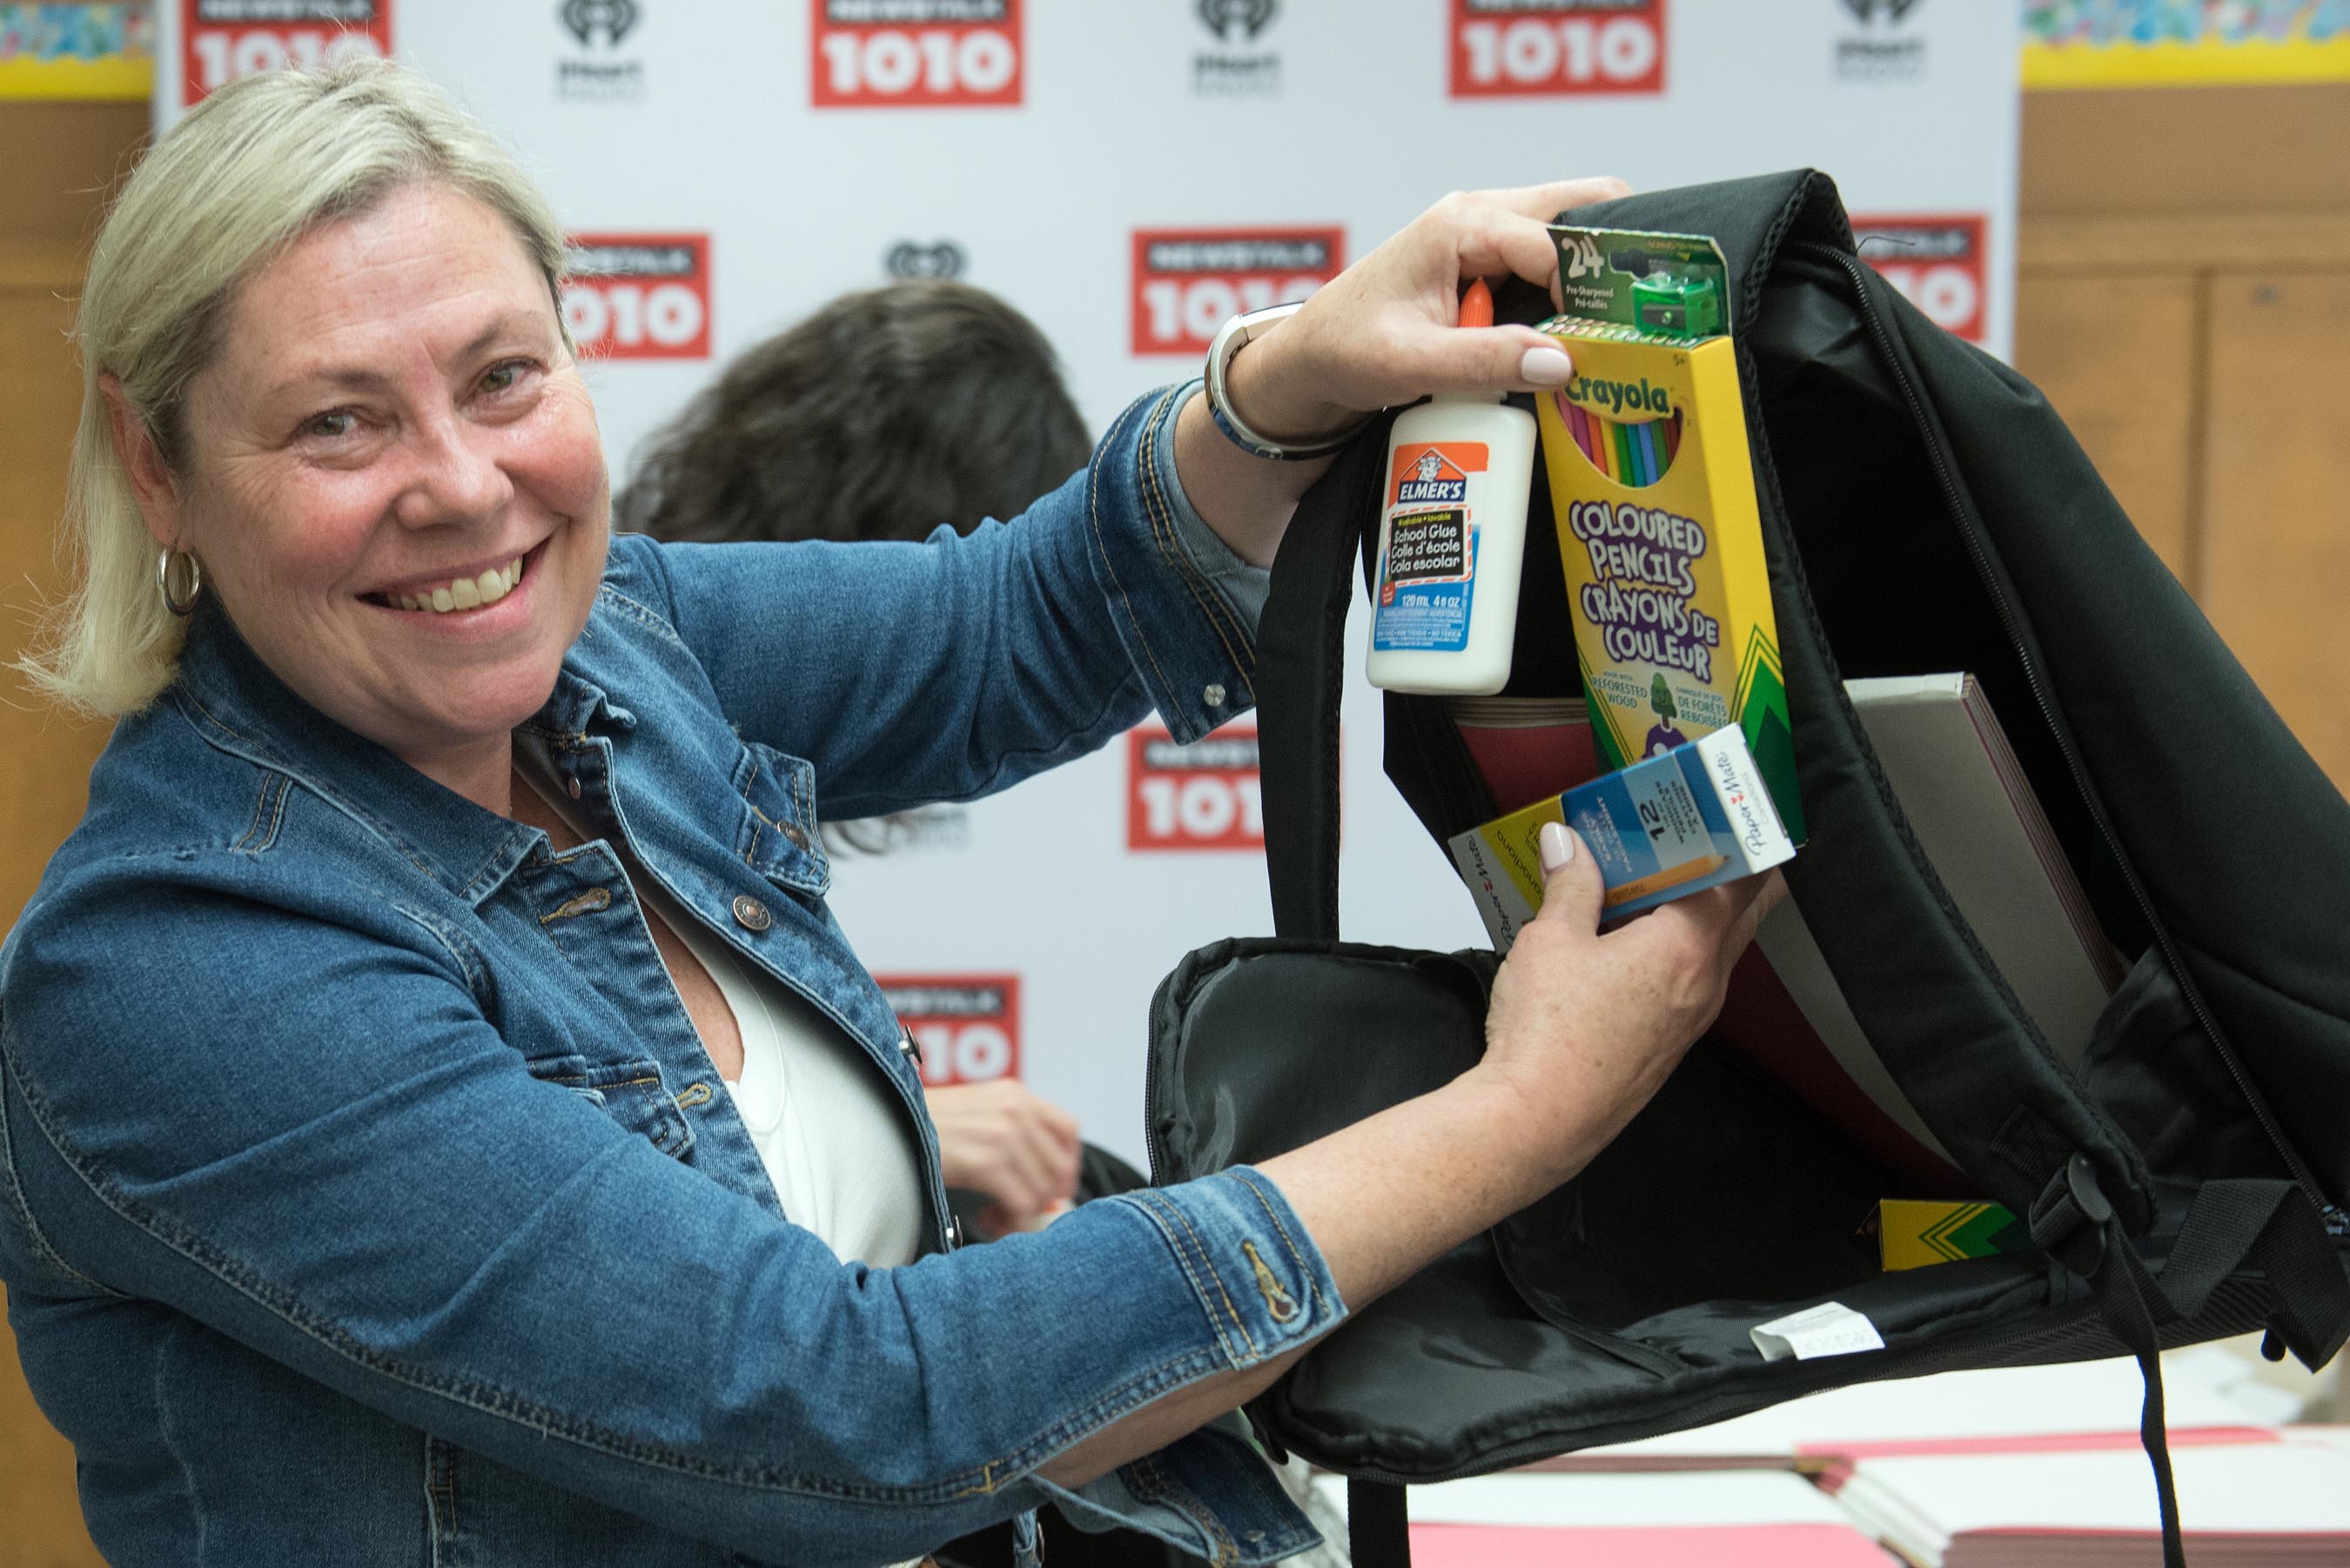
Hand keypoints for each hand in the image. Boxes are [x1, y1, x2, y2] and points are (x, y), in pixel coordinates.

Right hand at [926, 1080, 1081, 1234]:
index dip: (1068, 1164)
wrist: (884, 1124)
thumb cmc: (923, 1124)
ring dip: (1024, 1213)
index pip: (1069, 1129)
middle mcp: (1014, 1108)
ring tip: (998, 1217)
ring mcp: (1002, 1134)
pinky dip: (1010, 1221)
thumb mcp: (976, 1112)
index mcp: (1014, 1093)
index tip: (1055, 1186)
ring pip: (1042, 1189)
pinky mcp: (985, 1161)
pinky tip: (989, 1220)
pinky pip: (1021, 1203)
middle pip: (1060, 1165)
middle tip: (1023, 1210)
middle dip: (1046, 1197)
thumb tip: (1043, 1179)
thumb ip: (1012, 1132)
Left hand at [1225, 177, 1630, 444]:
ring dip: (1588, 277)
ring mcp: (1485, 234)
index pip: (1553, 244)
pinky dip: (1569, 291)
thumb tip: (1561, 362)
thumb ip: (1485, 361)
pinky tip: (1572, 334)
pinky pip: (1549, 261)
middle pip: (1579, 206)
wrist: (1311, 358)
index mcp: (1461, 224)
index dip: (1586, 290)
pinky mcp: (1488, 261)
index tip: (1605, 338)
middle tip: (1630, 314)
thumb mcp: (1411, 362)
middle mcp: (1478, 215)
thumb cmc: (1346, 350)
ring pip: (1569, 232)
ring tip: (1603, 329)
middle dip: (1611, 254)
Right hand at [1475, 823, 1785, 1188]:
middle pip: (1744, 911)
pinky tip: (1624, 940)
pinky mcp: (1670, 1044)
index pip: (1740, 876)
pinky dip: (1674, 949)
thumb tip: (1567, 842)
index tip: (1722, 806)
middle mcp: (1705, 982)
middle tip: (1693, 834)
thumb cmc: (1548, 1030)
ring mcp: (1692, 1018)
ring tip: (1647, 880)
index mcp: (1687, 945)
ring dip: (1694, 911)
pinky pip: (1689, 980)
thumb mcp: (1550, 940)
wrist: (1537, 1122)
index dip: (1737, 835)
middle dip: (1727, 868)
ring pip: (1716, 947)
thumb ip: (1570, 885)